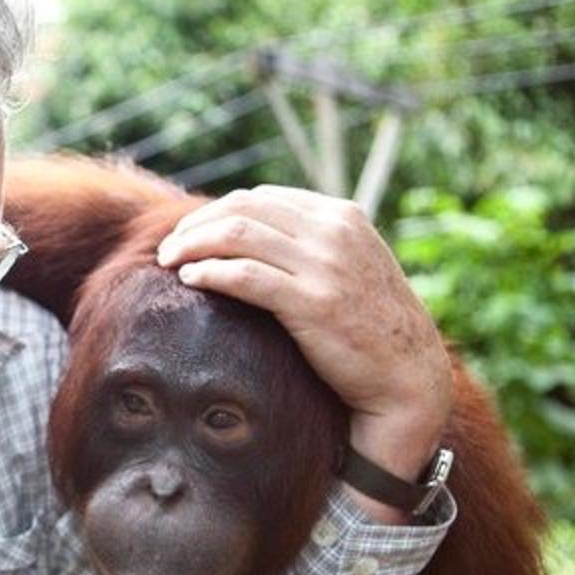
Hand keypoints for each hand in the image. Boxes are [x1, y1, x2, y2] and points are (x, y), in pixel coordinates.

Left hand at [157, 187, 452, 518]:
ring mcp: (325, 265)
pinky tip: (189, 281)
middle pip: (242, 210)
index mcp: (342, 216)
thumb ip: (311, 246)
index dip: (215, 212)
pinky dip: (209, 272)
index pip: (260, 198)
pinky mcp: (313, 302)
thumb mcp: (349, 268)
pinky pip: (244, 275)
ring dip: (192, 245)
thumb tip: (251, 236)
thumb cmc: (370, 328)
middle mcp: (335, 231)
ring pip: (237, 236)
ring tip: (169, 263)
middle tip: (167, 248)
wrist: (407, 376)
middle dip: (195, 226)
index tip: (188, 234)